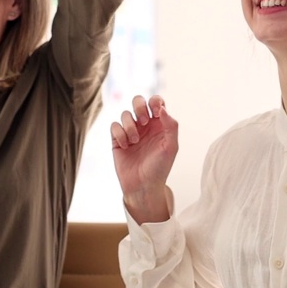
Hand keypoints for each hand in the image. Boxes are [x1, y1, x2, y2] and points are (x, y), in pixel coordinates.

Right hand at [111, 95, 177, 223]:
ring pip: (125, 114)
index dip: (155, 101)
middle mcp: (144, 126)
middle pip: (137, 101)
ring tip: (135, 141)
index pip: (156, 102)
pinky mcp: (117, 140)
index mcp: (159, 125)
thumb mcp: (171, 146)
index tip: (156, 111)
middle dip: (139, 106)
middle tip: (144, 120)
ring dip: (130, 125)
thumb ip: (171, 125)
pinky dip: (120, 133)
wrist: (143, 186)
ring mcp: (130, 132)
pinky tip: (126, 146)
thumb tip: (162, 108)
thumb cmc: (160, 168)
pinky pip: (114, 126)